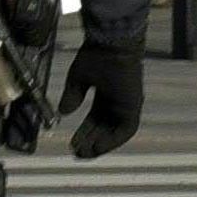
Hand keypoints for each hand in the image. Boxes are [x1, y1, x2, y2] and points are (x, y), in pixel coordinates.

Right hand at [59, 39, 142, 159]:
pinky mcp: (133, 106)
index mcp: (106, 93)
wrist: (111, 43)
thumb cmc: (96, 55)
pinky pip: (125, 130)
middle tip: (77, 153)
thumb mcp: (78, 78)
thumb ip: (72, 96)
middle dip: (91, 141)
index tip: (72, 143)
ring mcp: (127, 104)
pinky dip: (112, 141)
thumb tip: (63, 112)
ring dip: (101, 145)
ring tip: (86, 154)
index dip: (85, 131)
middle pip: (105, 128)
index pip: (96, 118)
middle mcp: (118, 101)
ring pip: (115, 132)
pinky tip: (97, 148)